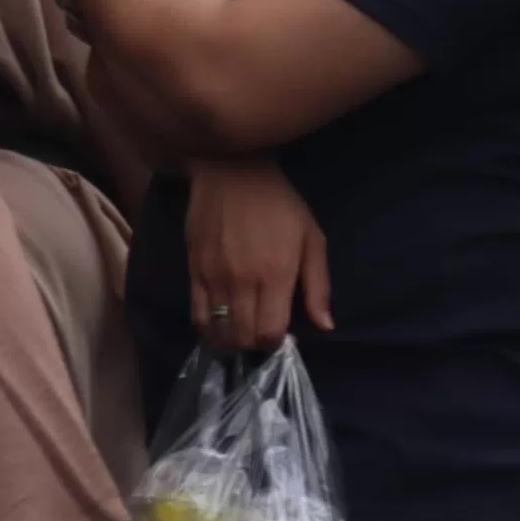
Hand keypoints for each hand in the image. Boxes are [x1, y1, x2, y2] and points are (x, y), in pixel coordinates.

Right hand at [186, 155, 332, 349]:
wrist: (232, 175)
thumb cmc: (280, 205)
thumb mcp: (312, 238)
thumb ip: (318, 285)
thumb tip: (326, 326)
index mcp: (277, 273)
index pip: (270, 332)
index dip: (276, 343)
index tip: (282, 334)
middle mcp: (243, 281)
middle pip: (243, 337)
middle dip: (254, 345)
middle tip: (262, 333)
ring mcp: (214, 278)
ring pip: (218, 332)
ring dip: (231, 342)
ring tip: (242, 333)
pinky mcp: (193, 273)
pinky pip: (196, 316)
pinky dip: (208, 330)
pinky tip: (219, 327)